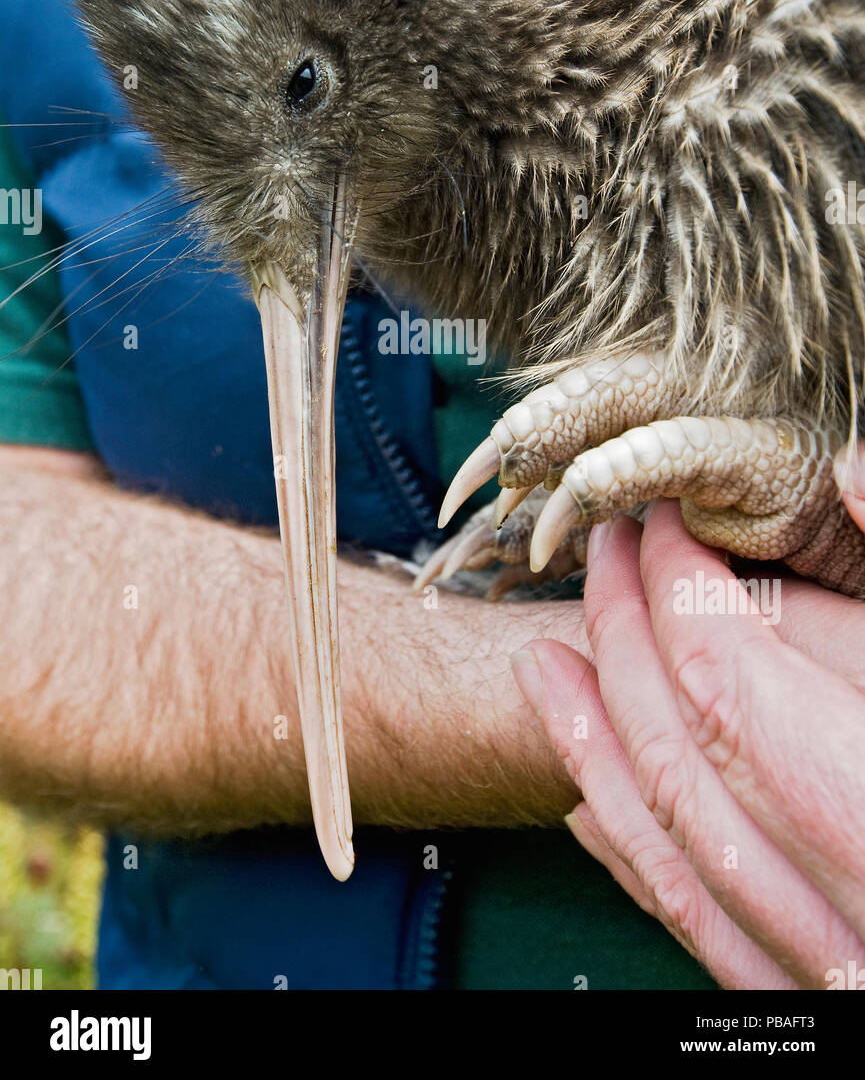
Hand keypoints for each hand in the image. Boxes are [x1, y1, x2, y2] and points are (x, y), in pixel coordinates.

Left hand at [510, 490, 864, 988]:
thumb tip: (846, 475)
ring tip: (542, 661)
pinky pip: (689, 920)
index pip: (723, 664)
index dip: (676, 582)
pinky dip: (628, 848)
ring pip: (664, 835)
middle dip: (622, 629)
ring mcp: (811, 952)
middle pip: (677, 737)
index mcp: (859, 787)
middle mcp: (828, 884)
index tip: (661, 524)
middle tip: (602, 552)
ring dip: (589, 737)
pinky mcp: (804, 998)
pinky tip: (587, 804)